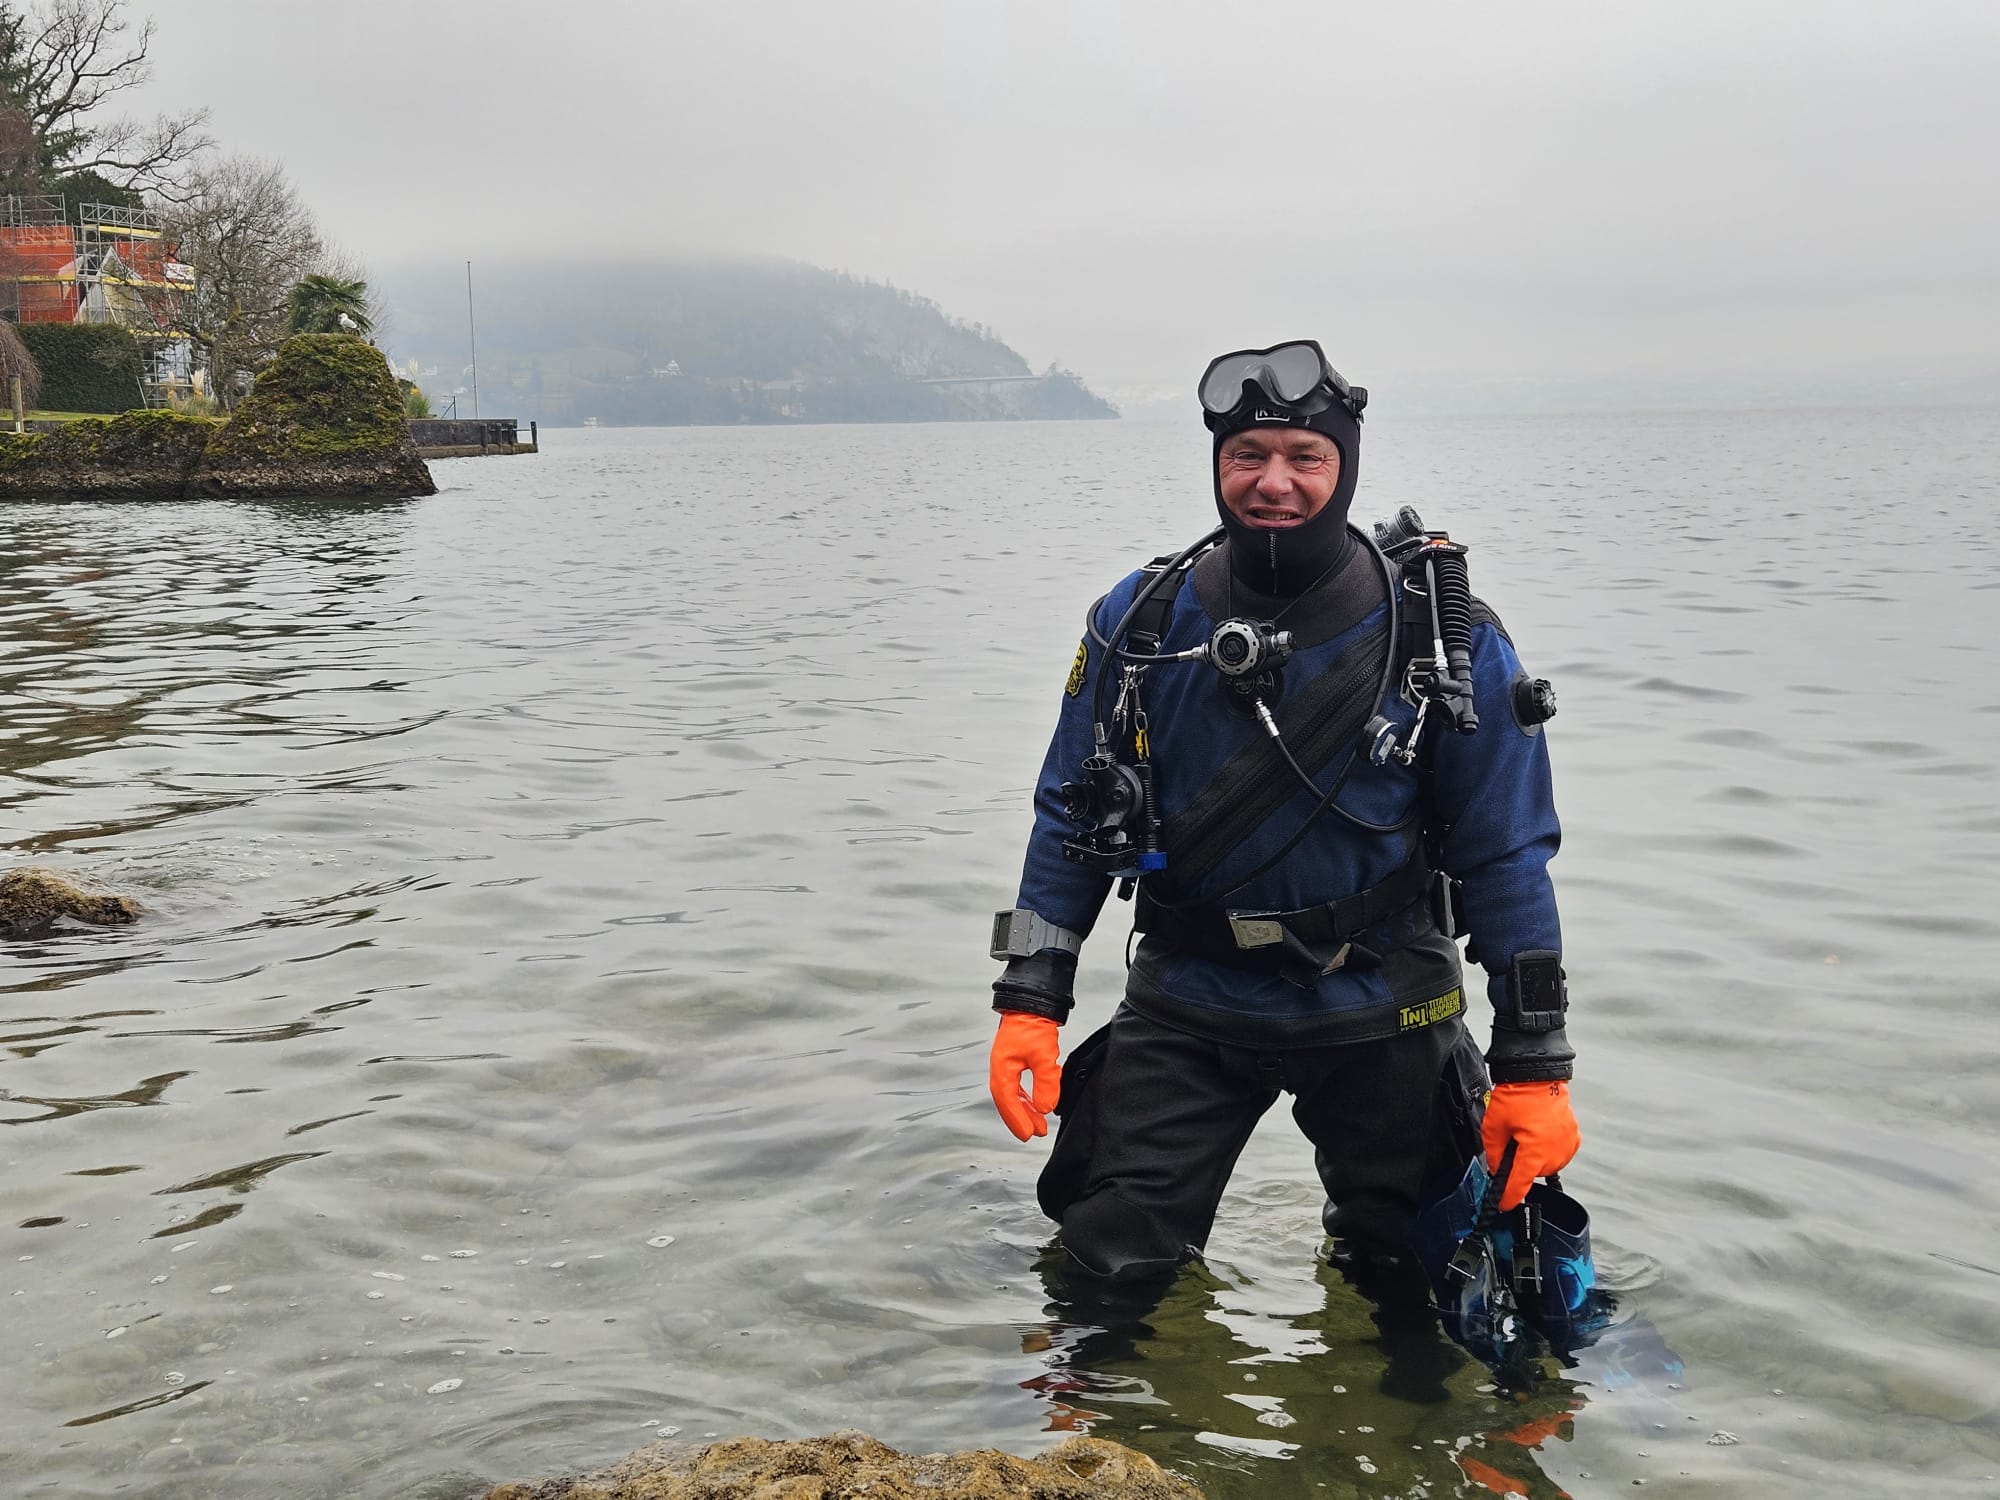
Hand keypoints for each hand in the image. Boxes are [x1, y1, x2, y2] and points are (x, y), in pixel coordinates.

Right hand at [989, 1013, 1061, 1140]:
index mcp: (1001, 1067)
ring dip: (1025, 1109)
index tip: (1029, 1134)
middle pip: (1008, 1100)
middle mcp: (1001, 1067)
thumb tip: (1044, 1107)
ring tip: (1039, 1123)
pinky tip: (1036, 1103)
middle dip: (1021, 1118)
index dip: (1017, 1119)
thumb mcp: (1043, 1056)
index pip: (1007, 1100)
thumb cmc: (1033, 1023)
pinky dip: (1026, 1096)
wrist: (1033, 1000)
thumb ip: (1044, 1084)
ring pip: (1013, 1093)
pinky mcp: (1017, 1057)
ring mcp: (1008, 1062)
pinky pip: (1018, 1084)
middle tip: (1035, 1133)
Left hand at [1481, 1080, 1578, 1209]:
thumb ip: (1494, 1153)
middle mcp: (1555, 1153)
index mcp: (1534, 1152)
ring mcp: (1567, 1146)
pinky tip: (1538, 1134)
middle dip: (1519, 1164)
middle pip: (1531, 1173)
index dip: (1508, 1198)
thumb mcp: (1494, 1126)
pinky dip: (1547, 1149)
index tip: (1503, 1205)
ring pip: (1545, 1165)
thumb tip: (1497, 1168)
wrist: (1538, 1075)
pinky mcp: (1573, 1138)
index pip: (1519, 1185)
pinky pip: (1557, 1153)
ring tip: (1525, 1133)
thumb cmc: (1518, 1095)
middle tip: (1510, 1141)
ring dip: (1534, 1157)